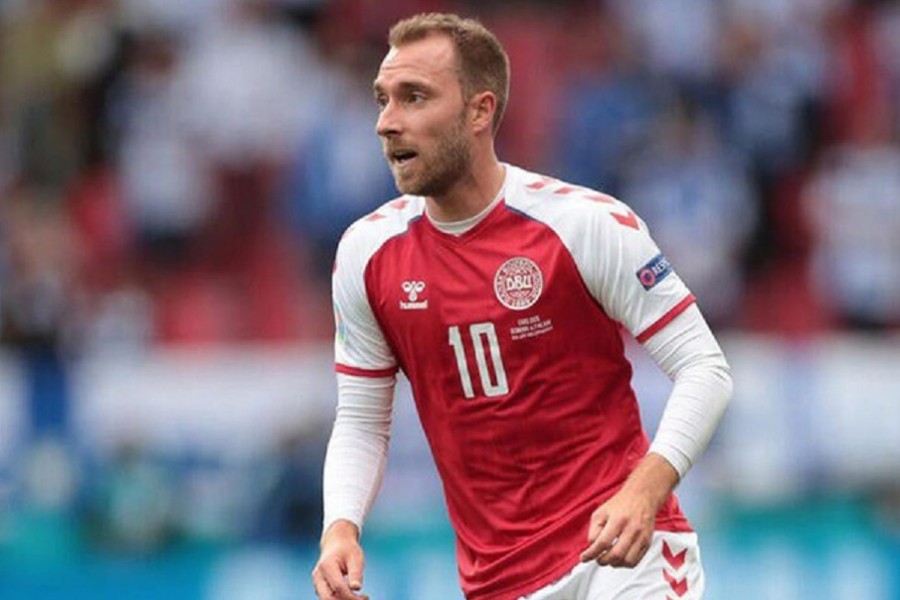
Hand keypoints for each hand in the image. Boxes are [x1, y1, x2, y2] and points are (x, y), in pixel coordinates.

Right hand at [312, 520, 368, 599]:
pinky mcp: (320, 587)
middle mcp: (318, 576)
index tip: (365, 597)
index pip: (338, 587)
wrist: (336, 543)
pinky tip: (353, 597)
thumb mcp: (356, 557)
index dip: (351, 596)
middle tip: (363, 599)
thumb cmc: (348, 549)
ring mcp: (317, 582)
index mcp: (327, 566)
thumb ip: (356, 573)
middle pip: (328, 598)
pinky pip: (328, 598)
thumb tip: (356, 588)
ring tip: (360, 598)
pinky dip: (340, 599)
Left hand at [580, 453, 678, 567]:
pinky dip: (624, 564)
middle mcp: (632, 529)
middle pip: (616, 554)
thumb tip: (592, 547)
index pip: (603, 542)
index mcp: (618, 520)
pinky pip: (636, 561)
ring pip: (627, 561)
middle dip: (602, 561)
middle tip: (596, 559)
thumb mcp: (600, 512)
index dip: (591, 553)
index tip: (584, 558)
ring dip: (614, 564)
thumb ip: (594, 530)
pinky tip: (618, 558)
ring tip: (607, 559)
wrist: (642, 497)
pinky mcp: (647, 542)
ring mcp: (641, 537)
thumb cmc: (620, 505)